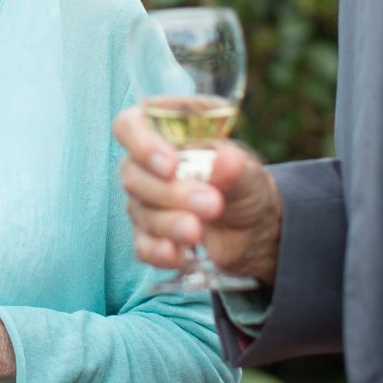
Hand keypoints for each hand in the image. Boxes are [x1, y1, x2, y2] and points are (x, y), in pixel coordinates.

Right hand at [115, 105, 283, 283]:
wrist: (252, 227)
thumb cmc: (244, 184)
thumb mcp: (248, 173)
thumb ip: (236, 169)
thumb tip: (226, 161)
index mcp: (165, 130)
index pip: (130, 126)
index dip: (142, 145)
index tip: (169, 166)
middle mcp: (146, 163)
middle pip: (133, 174)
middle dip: (170, 193)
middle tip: (211, 204)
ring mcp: (144, 201)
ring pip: (140, 211)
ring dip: (169, 223)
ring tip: (198, 232)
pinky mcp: (149, 235)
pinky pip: (142, 245)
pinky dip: (158, 251)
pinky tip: (177, 256)